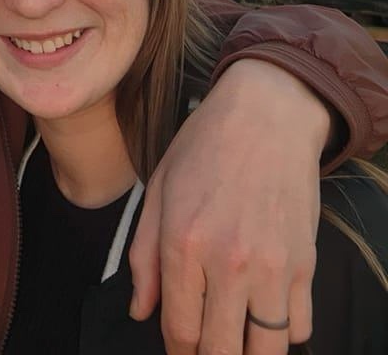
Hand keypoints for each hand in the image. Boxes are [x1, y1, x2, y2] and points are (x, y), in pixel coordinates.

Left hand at [128, 59, 327, 354]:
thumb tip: (141, 311)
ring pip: (266, 351)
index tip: (177, 350)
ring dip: (247, 352)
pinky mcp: (305, 265)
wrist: (266, 116)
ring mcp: (273, 268)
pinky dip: (284, 333)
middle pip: (221, 351)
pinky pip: (301, 328)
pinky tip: (264, 315)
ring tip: (233, 340)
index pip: (179, 330)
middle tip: (203, 345)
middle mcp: (229, 264)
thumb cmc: (204, 147)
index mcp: (184, 244)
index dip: (176, 351)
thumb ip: (143, 256)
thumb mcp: (158, 190)